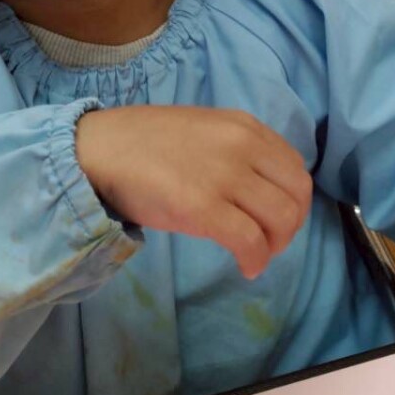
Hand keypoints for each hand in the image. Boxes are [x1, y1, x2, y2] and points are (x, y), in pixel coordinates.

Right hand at [76, 106, 312, 278]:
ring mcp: (224, 176)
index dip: (293, 200)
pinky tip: (246, 268)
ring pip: (281, 218)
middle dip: (290, 226)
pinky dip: (256, 260)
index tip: (275, 218)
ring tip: (256, 255)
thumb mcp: (203, 131)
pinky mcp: (203, 207)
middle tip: (269, 242)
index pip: (295, 167)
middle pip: (296, 194)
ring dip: (276, 245)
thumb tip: (257, 189)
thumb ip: (235, 151)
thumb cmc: (143, 144)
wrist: (98, 150)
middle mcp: (243, 146)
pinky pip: (251, 241)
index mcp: (244, 127)